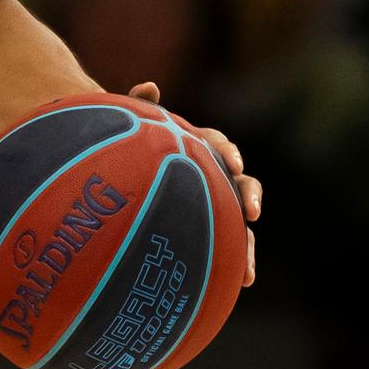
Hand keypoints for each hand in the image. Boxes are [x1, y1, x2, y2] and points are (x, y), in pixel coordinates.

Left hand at [130, 81, 259, 286]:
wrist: (117, 165)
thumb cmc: (124, 144)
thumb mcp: (130, 125)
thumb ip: (138, 106)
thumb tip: (149, 86)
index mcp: (195, 147)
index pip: (219, 145)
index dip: (228, 152)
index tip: (232, 163)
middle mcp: (210, 175)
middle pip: (240, 183)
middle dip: (250, 195)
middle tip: (251, 211)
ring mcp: (211, 203)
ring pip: (238, 220)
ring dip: (248, 244)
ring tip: (249, 270)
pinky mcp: (206, 226)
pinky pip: (226, 245)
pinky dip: (236, 261)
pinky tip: (240, 282)